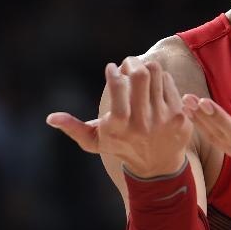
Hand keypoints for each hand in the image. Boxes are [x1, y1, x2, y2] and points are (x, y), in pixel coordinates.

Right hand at [46, 58, 191, 177]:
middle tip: (127, 65)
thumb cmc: (121, 147)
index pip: (118, 88)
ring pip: (156, 73)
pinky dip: (160, 78)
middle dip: (132, 63)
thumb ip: (73, 128)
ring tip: (140, 73)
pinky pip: (169, 82)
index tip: (111, 69)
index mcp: (119, 126)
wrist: (158, 166)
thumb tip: (51, 118)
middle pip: (141, 74)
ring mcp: (164, 118)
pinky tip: (154, 86)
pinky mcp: (180, 116)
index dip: (114, 72)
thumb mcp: (95, 141)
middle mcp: (142, 122)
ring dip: (146, 67)